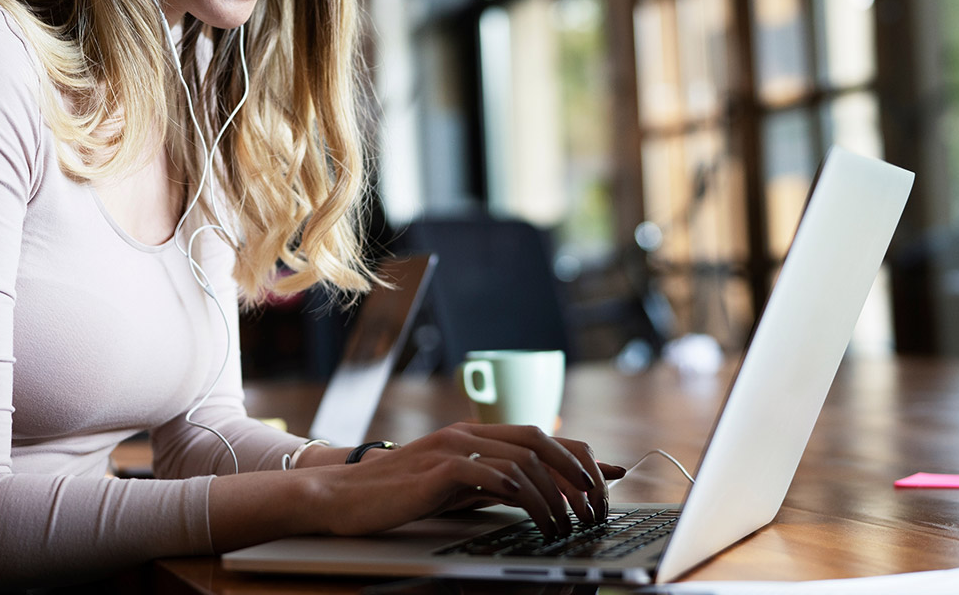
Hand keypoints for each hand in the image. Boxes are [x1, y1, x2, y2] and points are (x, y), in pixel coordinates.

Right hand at [306, 423, 625, 540]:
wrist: (345, 496)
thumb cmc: (401, 495)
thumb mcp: (457, 488)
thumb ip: (495, 484)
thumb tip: (539, 496)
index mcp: (477, 435)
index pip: (543, 436)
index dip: (581, 455)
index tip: (613, 476)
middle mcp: (469, 433)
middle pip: (542, 443)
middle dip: (578, 476)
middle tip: (594, 510)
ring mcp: (453, 447)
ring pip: (523, 462)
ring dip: (554, 496)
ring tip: (566, 526)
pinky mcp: (439, 467)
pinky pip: (490, 473)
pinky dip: (518, 491)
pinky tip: (531, 510)